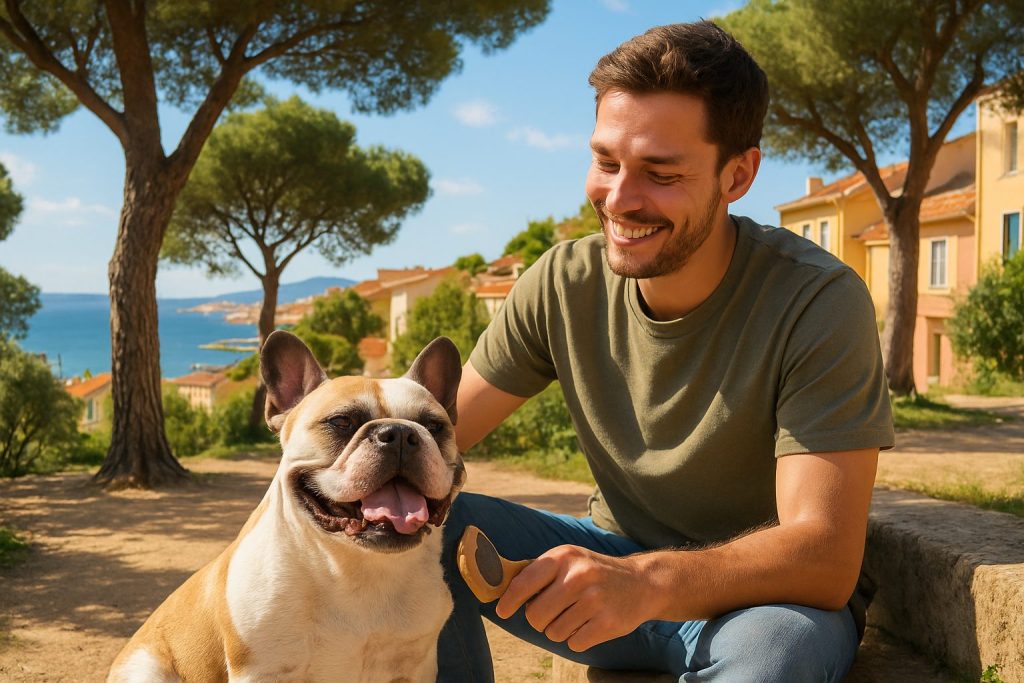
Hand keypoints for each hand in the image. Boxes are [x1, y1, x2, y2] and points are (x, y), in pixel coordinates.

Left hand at [494, 545, 656, 651]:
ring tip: (576, 615)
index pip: (524, 582)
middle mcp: (578, 576)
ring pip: (554, 633)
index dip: (508, 601)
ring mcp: (594, 600)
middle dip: (539, 619)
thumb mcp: (569, 559)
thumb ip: (538, 571)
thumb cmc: (594, 572)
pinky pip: (574, 643)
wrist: (641, 582)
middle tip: (552, 613)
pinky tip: (589, 624)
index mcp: (564, 557)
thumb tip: (502, 587)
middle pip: (535, 615)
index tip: (503, 612)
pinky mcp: (608, 623)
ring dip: (560, 630)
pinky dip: (577, 639)